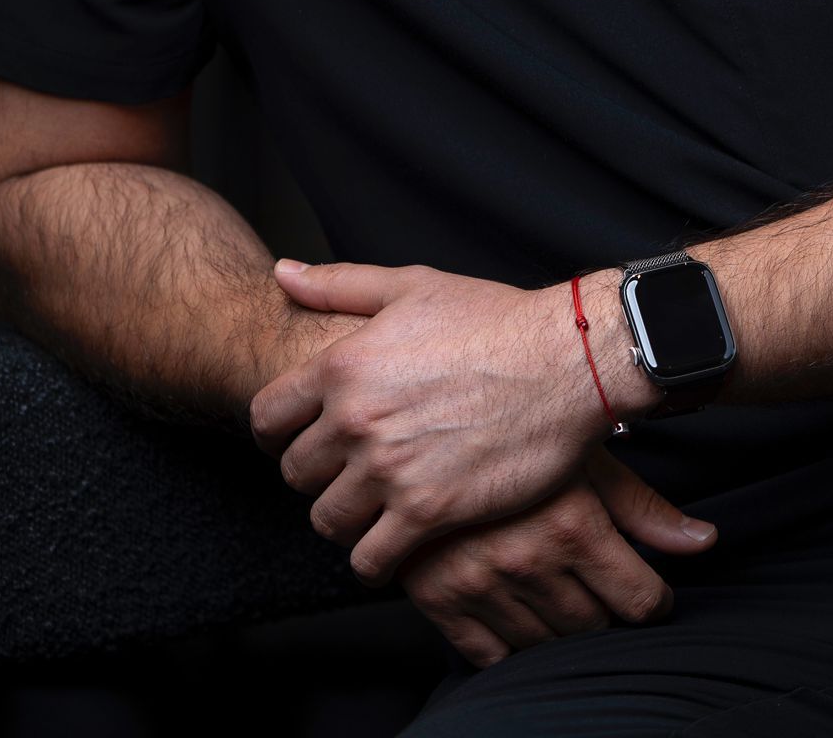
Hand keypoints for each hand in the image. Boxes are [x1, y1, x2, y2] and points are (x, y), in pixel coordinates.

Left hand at [250, 259, 645, 582]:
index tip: (300, 438)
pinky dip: (375, 560)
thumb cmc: (495, 320)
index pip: (267, 417)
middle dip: (316, 474)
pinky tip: (394, 544)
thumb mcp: (413, 287)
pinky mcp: (428, 512)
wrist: (566, 361)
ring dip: (344, 518)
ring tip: (370, 507)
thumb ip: (339, 285)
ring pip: (326, 520)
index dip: (277, 432)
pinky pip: (370, 560)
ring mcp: (391, 470)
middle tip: (347, 471)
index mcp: (344, 364)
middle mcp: (357, 419)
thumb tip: (282, 272)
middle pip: (295, 473)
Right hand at [396, 444, 717, 668]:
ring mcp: (480, 584)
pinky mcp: (438, 599)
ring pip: (547, 646)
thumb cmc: (513, 428)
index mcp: (573, 524)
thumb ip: (643, 508)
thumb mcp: (585, 457)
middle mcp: (529, 560)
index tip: (647, 591)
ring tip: (556, 588)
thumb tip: (705, 543)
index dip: (653, 599)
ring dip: (559, 628)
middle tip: (597, 583)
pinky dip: (508, 643)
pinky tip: (515, 608)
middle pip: (596, 627)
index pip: (640, 601)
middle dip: (606, 611)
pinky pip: (489, 655)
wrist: (417, 418)